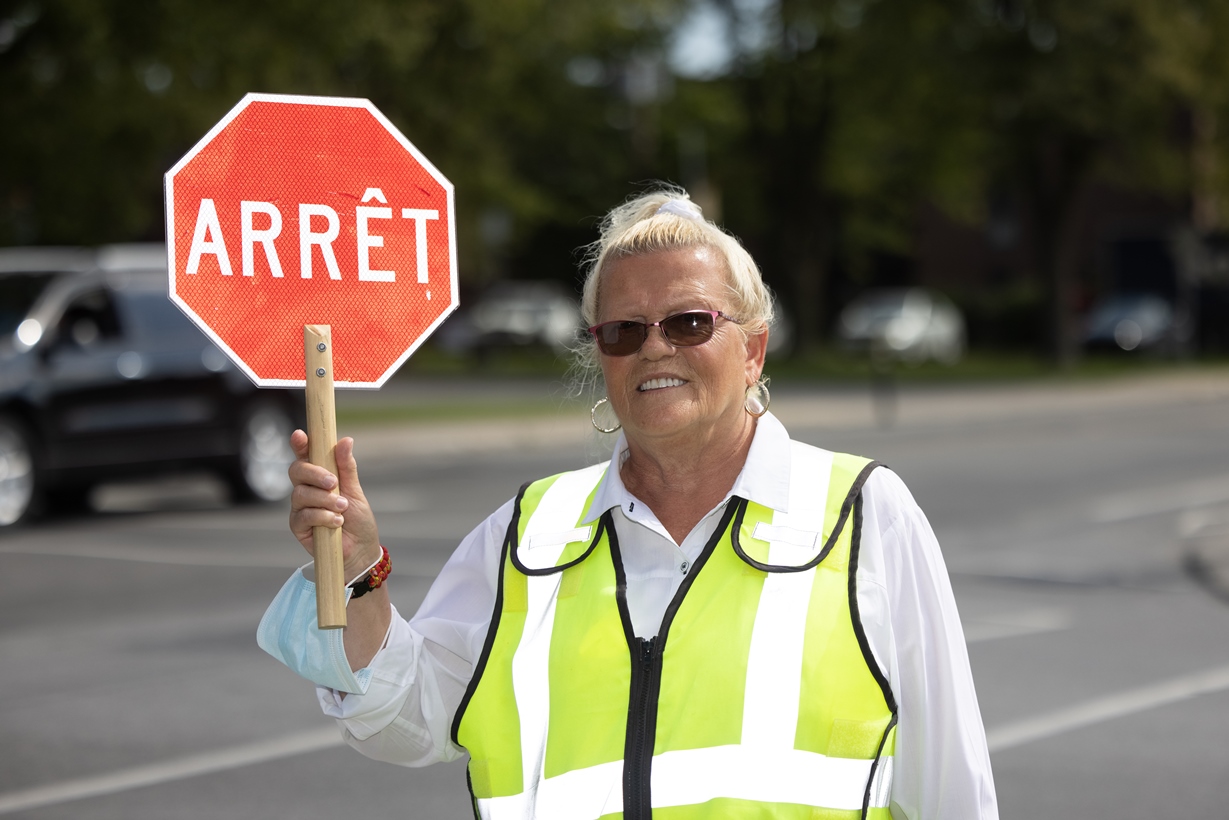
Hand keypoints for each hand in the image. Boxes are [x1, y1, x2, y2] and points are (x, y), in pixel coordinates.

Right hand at [287, 431, 380, 579]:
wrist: (360, 550)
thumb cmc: (358, 520)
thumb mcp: (355, 491)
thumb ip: (347, 467)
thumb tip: (345, 440)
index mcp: (320, 477)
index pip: (306, 456)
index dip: (300, 444)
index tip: (300, 435)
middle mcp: (306, 489)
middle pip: (297, 471)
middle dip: (315, 474)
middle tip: (333, 483)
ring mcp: (300, 507)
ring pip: (300, 494)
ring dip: (324, 500)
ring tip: (342, 509)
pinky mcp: (298, 526)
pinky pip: (303, 516)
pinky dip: (322, 517)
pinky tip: (336, 522)